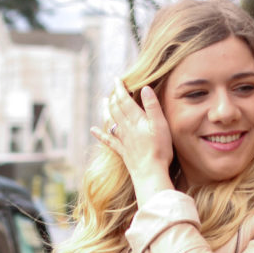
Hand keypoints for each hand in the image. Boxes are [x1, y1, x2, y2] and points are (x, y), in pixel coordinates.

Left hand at [91, 80, 174, 205]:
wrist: (150, 172)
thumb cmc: (159, 149)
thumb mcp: (160, 124)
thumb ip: (152, 106)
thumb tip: (145, 88)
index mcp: (136, 120)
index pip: (125, 100)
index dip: (120, 89)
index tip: (118, 79)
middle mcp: (126, 128)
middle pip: (116, 109)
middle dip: (114, 97)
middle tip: (113, 89)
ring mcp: (123, 140)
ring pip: (110, 121)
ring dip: (106, 110)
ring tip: (104, 101)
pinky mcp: (122, 152)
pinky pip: (108, 141)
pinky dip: (100, 134)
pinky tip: (93, 130)